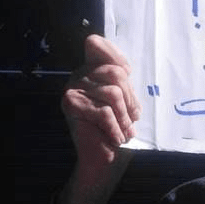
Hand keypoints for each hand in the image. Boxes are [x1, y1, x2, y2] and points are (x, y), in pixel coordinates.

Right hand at [62, 35, 140, 166]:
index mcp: (91, 69)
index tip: (129, 75)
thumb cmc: (118, 128)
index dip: (116, 56)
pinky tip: (116, 138)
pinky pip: (104, 112)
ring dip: (125, 117)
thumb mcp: (126, 101)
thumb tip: (125, 70)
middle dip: (131, 99)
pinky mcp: (71, 104)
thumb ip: (124, 82)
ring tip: (126, 131)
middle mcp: (79, 75)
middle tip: (133, 118)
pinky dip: (116, 128)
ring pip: (113, 93)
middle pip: (115, 73)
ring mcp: (72, 88)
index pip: (95, 43)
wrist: (103, 160)